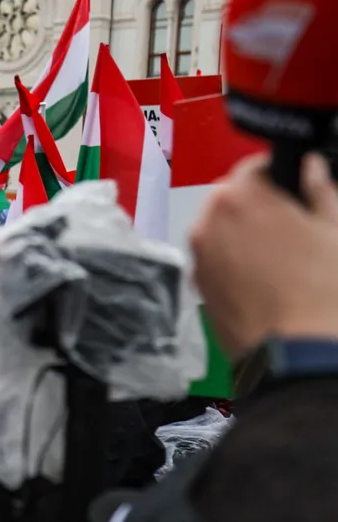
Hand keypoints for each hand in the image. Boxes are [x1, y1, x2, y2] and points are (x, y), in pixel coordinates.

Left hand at [190, 152, 337, 358]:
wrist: (298, 355)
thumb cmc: (322, 289)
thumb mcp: (333, 230)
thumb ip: (320, 190)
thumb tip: (312, 167)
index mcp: (238, 197)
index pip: (254, 167)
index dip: (278, 174)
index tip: (295, 186)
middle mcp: (207, 221)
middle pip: (231, 199)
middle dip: (257, 206)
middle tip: (293, 226)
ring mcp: (198, 255)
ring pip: (220, 230)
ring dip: (242, 233)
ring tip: (280, 257)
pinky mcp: (197, 286)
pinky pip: (214, 259)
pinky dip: (232, 261)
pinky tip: (263, 279)